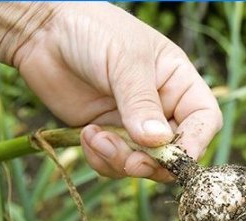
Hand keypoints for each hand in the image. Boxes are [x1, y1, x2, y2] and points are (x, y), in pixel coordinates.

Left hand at [14, 3, 222, 181]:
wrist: (41, 31)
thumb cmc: (92, 31)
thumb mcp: (123, 61)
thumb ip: (141, 102)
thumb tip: (159, 142)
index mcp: (177, 82)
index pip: (204, 120)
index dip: (195, 142)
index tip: (174, 156)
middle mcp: (160, 106)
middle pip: (175, 151)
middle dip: (153, 162)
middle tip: (130, 162)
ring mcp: (133, 124)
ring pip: (144, 163)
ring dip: (121, 161)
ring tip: (95, 137)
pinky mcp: (106, 135)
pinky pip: (114, 163)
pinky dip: (101, 159)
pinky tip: (86, 135)